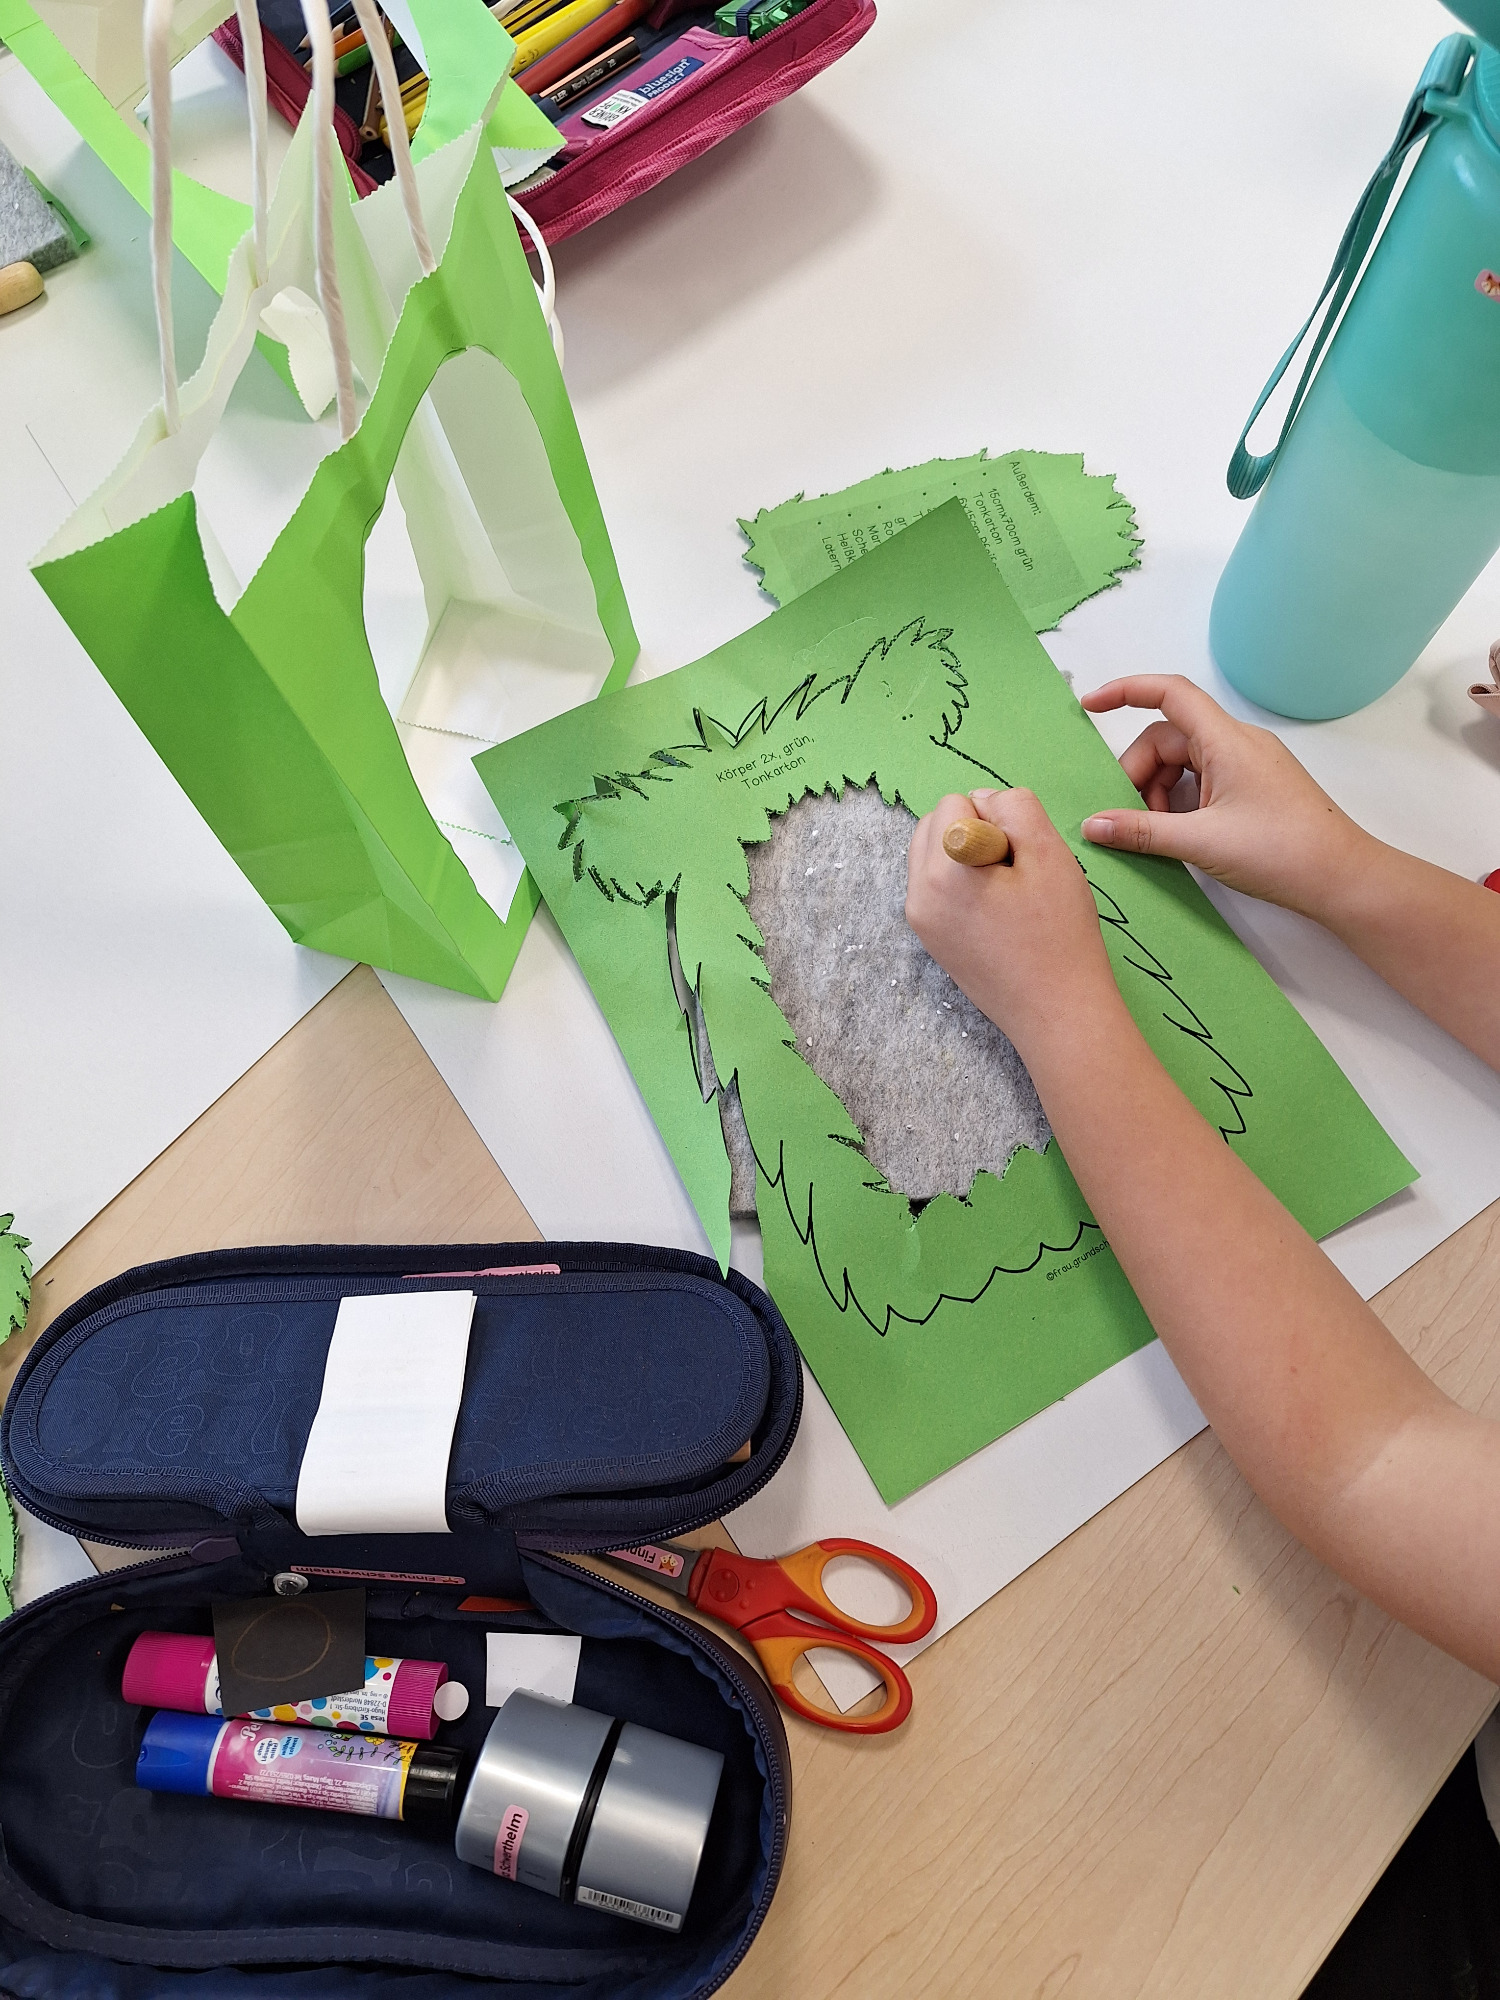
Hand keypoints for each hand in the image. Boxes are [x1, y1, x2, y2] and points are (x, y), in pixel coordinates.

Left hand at [905, 787, 1121, 1057]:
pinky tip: (997, 914)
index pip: (956, 803)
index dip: (997, 820)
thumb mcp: (1049, 853)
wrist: (1058, 1013)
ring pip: (935, 855)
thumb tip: (982, 801)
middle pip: (934, 825)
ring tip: (1007, 896)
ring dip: (967, 858)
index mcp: (940, 871)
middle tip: (1013, 876)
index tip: (1020, 860)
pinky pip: (938, 887)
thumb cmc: (1060, 935)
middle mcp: (917, 894)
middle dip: (973, 834)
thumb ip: (1014, 807)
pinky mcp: (931, 939)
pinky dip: (964, 885)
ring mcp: (920, 920)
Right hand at [1079, 675, 1373, 918]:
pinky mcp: (1252, 788)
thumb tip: (1092, 825)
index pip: (1169, 693)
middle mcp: (1236, 744)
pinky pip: (1202, 782)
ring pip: (1183, 764)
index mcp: (1226, 741)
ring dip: (1158, 793)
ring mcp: (1246, 766)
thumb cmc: (1283, 852)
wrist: (1342, 878)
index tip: (1090, 706)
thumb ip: (1141, 831)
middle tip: (1125, 818)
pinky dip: (1180, 803)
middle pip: (1167, 739)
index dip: (1125, 690)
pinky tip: (1177, 835)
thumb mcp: (1201, 842)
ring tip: (1155, 834)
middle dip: (1138, 775)